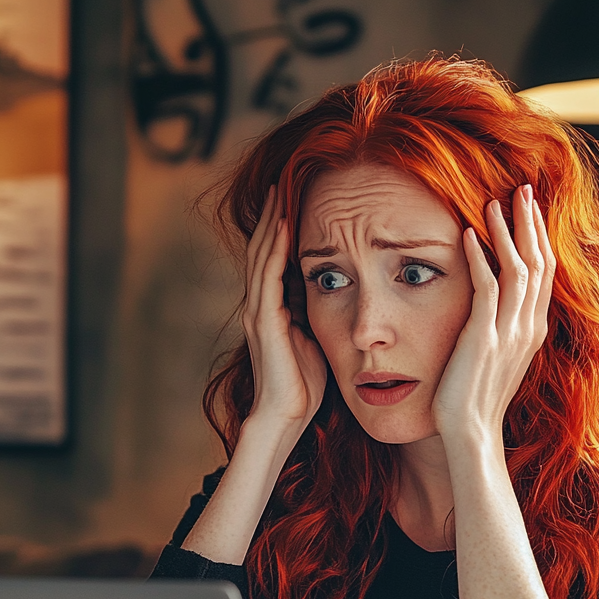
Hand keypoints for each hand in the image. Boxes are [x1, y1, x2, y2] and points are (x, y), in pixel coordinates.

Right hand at [242, 186, 328, 434]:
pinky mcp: (264, 321)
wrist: (286, 417)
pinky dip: (276, 247)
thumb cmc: (304, 387)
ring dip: (272, 222)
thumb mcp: (316, 341)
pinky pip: (269, 274)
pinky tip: (287, 224)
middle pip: (263, 248)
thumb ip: (319, 317)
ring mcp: (258, 312)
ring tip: (280, 191)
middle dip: (273, 216)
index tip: (297, 201)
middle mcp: (260, 305)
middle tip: (283, 181)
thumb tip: (340, 297)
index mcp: (272, 309)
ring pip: (262, 254)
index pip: (274, 259)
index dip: (283, 231)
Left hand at [433, 185, 555, 446]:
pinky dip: (479, 256)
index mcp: (533, 330)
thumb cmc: (476, 400)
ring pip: (519, 268)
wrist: (471, 433)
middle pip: (540, 262)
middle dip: (531, 223)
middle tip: (523, 190)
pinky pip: (487, 286)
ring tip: (495, 202)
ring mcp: (509, 332)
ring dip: (507, 231)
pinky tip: (468, 234)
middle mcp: (528, 327)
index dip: (540, 238)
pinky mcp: (484, 337)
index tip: (530, 209)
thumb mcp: (498, 359)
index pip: (544, 273)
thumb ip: (503, 330)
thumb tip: (495, 310)